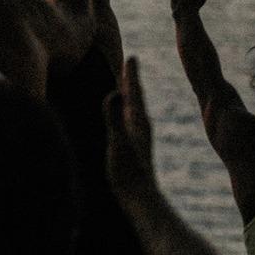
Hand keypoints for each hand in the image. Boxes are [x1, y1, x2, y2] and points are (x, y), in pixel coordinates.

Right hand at [103, 56, 155, 199]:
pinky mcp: (134, 147)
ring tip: (125, 85)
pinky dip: (125, 111)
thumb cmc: (127, 171)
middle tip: (129, 64)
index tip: (132, 57)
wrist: (139, 197)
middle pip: (135, 97)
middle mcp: (140, 126)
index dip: (131, 75)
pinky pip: (129, 121)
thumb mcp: (118, 141)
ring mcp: (138, 137)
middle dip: (131, 80)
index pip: (134, 92)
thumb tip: (114, 92)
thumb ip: (114, 117)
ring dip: (129, 95)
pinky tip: (123, 117)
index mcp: (138, 121)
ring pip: (133, 109)